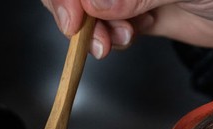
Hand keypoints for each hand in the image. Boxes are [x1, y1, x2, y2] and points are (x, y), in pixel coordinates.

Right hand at [40, 0, 212, 58]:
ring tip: (114, 40)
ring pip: (89, 10)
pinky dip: (110, 37)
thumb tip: (95, 4)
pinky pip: (110, 26)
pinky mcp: (140, 13)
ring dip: (92, 30)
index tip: (72, 16)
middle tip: (86, 34)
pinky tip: (124, 38)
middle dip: (74, 12)